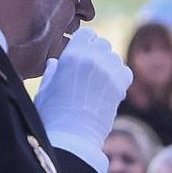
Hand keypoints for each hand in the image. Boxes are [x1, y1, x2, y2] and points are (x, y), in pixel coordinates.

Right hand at [34, 28, 130, 170]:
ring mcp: (108, 73)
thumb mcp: (45, 88)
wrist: (72, 138)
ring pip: (115, 58)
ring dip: (108, 65)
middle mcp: (92, 59)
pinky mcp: (120, 87)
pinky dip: (119, 76)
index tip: (81, 52)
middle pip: (103, 44)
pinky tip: (109, 87)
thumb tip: (55, 62)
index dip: (84, 43)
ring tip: (97, 82)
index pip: (87, 34)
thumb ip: (53, 71)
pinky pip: (126, 72)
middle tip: (89, 70)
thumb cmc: (52, 115)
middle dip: (97, 53)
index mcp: (71, 55)